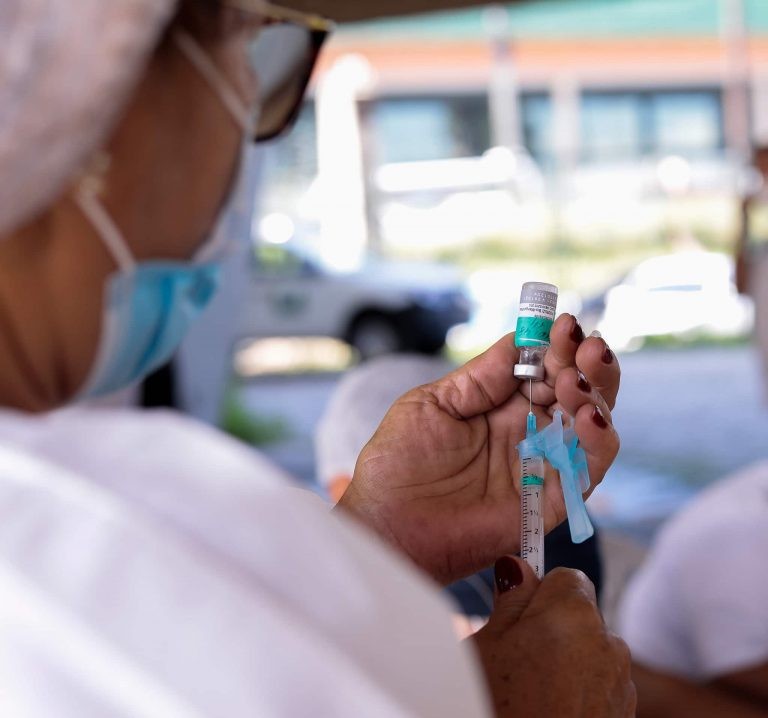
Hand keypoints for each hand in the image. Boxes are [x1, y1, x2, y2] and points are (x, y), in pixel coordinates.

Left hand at [338, 315, 619, 583]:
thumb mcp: (434, 404)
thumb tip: (521, 338)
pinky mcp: (552, 501)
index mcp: (500, 405)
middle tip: (584, 346)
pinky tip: (588, 417)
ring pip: (591, 425)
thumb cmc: (399, 462)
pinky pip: (588, 469)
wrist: (387, 523)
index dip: (558, 346)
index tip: (563, 325)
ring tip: (576, 379)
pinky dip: (598, 441)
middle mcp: (528, 432)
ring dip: (596, 395)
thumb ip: (481, 377)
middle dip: (586, 364)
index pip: (544, 368)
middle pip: (577, 392)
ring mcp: (542, 465)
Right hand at [473, 557, 634, 717]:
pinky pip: (600, 686)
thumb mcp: (486, 644)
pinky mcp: (624, 714)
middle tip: (515, 656)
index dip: (540, 591)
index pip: (567, 576)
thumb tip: (519, 566)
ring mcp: (621, 683)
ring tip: (529, 690)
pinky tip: (548, 708)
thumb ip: (511, 598)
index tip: (518, 612)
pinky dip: (579, 691)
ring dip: (568, 661)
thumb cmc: (500, 703)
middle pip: (579, 616)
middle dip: (552, 627)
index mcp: (574, 612)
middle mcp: (608, 641)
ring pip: (590, 652)